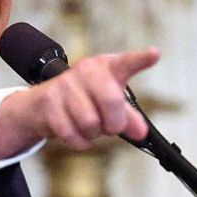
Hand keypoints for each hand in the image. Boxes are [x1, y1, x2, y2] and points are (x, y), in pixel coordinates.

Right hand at [0, 47, 159, 156]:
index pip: (126, 62)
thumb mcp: (108, 104)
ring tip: (89, 126)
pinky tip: (76, 133)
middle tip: (111, 127)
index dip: (141, 59)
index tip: (154, 54)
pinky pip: (72, 134)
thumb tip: (141, 133)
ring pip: (90, 122)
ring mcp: (66, 85)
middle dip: (114, 123)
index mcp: (105, 67)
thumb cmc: (83, 100)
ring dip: (93, 134)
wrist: (42, 105)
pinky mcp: (49, 102)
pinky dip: (79, 142)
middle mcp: (86, 70)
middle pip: (112, 102)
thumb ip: (128, 118)